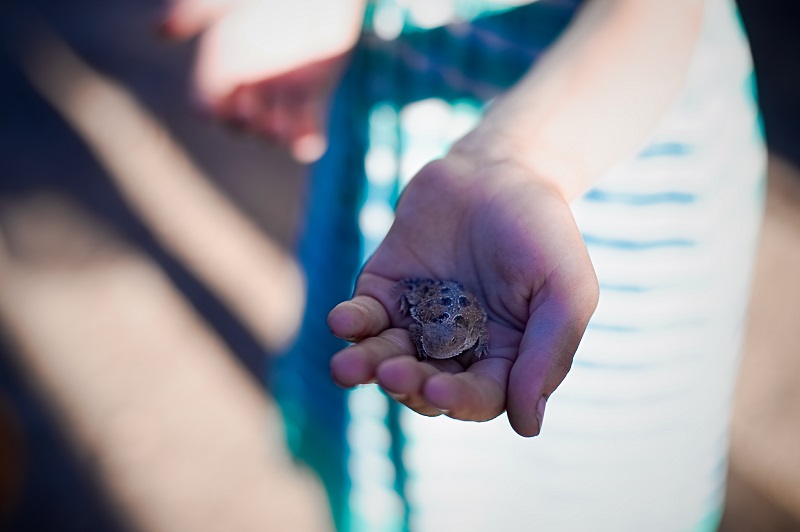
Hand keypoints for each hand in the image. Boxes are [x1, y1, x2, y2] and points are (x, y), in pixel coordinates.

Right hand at [159, 0, 363, 161]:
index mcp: (221, 67)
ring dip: (275, 137)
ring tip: (279, 132)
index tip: (216, 108)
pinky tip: (309, 145)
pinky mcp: (311, 94)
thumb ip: (192, 12)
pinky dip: (307, 140)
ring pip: (272, 129)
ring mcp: (279, 94)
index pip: (207, 103)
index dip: (211, 110)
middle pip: (239, 123)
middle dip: (244, 125)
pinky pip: (307, 126)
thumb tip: (157, 30)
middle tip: (250, 115)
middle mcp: (247, 86)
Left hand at [328, 155, 598, 436]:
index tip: (437, 389)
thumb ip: (547, 354)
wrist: (501, 169)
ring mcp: (417, 319)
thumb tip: (528, 427)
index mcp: (502, 356)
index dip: (456, 398)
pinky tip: (342, 322)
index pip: (477, 395)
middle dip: (407, 384)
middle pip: (424, 382)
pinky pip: (363, 316)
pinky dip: (351, 323)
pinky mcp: (384, 289)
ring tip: (346, 366)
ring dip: (366, 365)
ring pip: (386, 356)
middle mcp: (456, 346)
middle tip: (394, 374)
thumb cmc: (543, 231)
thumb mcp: (566, 291)